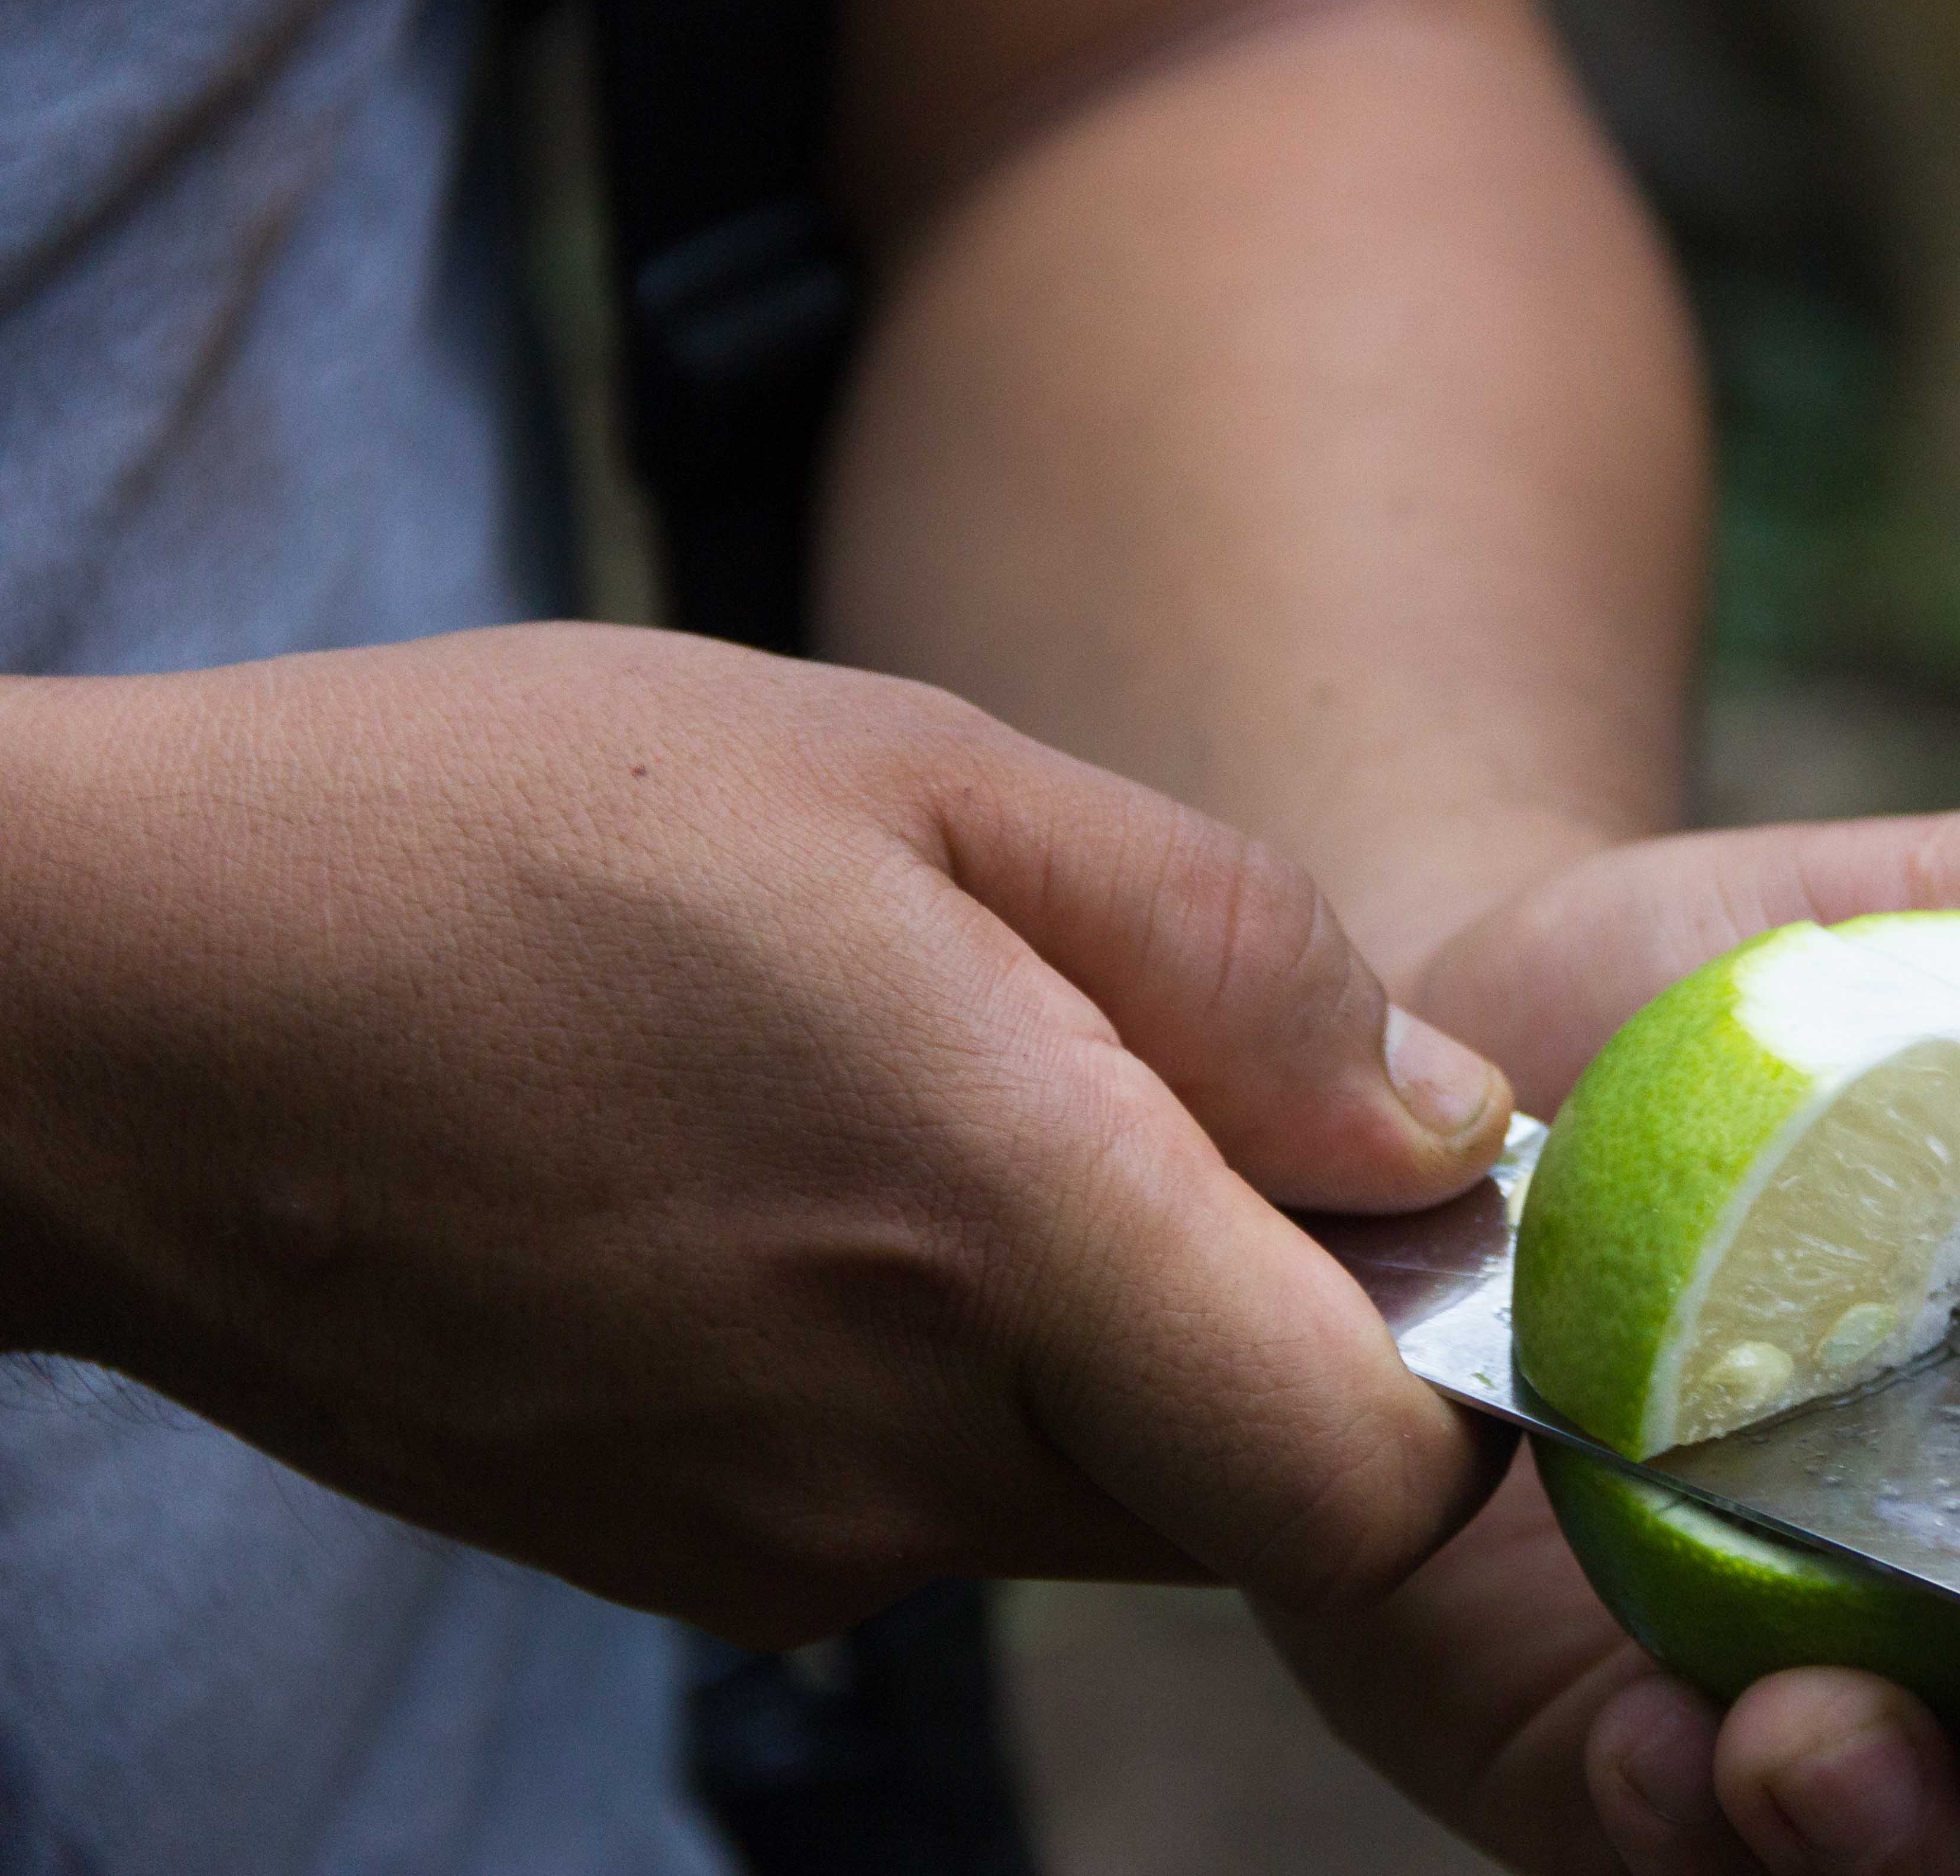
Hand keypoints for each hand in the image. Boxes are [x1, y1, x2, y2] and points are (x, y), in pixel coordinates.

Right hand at [0, 623, 1515, 1643]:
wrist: (117, 1016)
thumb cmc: (502, 832)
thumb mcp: (905, 771)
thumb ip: (1221, 954)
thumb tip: (1437, 1128)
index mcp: (1002, 1226)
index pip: (1374, 1480)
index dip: (1446, 1358)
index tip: (1388, 1193)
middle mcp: (911, 1450)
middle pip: (1246, 1481)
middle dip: (1272, 1321)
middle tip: (1140, 1095)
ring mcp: (790, 1542)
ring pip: (1091, 1491)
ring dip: (1098, 1335)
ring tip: (930, 1116)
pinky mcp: (692, 1569)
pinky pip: (927, 1504)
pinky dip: (942, 1376)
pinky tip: (798, 1200)